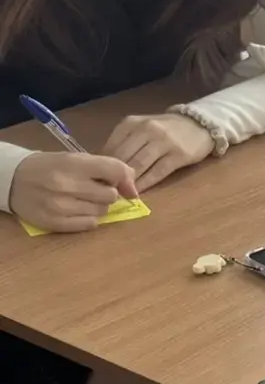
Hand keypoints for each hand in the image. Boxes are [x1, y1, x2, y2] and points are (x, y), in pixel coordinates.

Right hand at [7, 152, 137, 232]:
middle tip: (92, 189)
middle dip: (107, 193)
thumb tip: (134, 188)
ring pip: (102, 211)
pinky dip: (88, 218)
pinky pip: (90, 225)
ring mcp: (60, 206)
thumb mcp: (75, 159)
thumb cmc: (49, 167)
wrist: (12, 179)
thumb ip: (106, 168)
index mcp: (73, 163)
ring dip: (97, 206)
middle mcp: (66, 185)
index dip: (124, 178)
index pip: (116, 171)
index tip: (120, 183)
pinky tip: (76, 210)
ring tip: (81, 199)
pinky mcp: (55, 223)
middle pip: (111, 195)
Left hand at [103, 112, 213, 191]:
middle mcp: (146, 130)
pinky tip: (139, 192)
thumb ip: (124, 143)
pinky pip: (157, 172)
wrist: (199, 124)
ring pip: (138, 165)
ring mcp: (163, 141)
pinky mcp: (179, 154)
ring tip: (122, 193)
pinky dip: (145, 184)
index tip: (100, 181)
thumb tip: (104, 166)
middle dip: (114, 176)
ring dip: (128, 182)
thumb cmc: (165, 130)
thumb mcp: (140, 129)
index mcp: (131, 123)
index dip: (103, 167)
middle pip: (123, 157)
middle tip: (108, 191)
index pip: (111, 147)